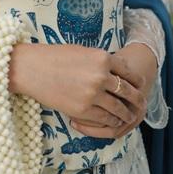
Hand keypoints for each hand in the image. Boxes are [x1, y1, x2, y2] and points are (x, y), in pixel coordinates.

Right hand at [8, 43, 145, 138]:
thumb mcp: (83, 52)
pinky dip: (112, 121)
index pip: (129, 72)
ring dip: (126, 114)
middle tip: (140, 103)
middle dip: (136, 99)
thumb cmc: (55, 57)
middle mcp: (101, 76)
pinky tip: (114, 121)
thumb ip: (101, 61)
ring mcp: (93, 94)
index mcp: (103, 58)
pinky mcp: (83, 110)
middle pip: (128, 91)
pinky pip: (105, 118)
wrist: (32, 69)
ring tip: (129, 116)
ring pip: (119, 108)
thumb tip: (115, 72)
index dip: (137, 81)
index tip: (140, 86)